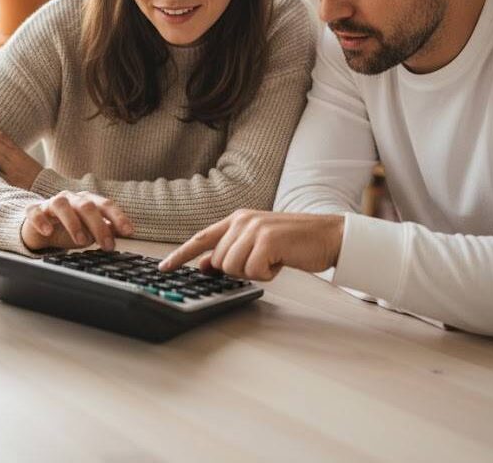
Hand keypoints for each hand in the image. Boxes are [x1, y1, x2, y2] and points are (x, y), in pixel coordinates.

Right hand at [21, 190, 133, 251]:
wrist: (40, 230)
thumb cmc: (69, 229)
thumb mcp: (90, 231)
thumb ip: (106, 230)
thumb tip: (123, 234)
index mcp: (87, 201)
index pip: (105, 204)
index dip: (118, 217)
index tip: (129, 232)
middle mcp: (71, 198)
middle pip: (86, 206)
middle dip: (99, 226)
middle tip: (107, 245)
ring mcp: (52, 203)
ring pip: (62, 205)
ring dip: (74, 223)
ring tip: (81, 241)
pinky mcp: (34, 211)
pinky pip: (35, 212)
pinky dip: (41, 221)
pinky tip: (48, 231)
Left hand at [158, 210, 344, 280]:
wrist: (328, 236)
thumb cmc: (294, 244)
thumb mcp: (258, 245)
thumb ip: (231, 252)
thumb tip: (205, 266)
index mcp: (237, 219)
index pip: (201, 239)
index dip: (181, 255)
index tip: (164, 268)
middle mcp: (242, 220)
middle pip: (219, 262)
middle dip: (240, 270)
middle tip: (264, 262)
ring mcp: (254, 228)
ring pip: (233, 267)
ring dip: (255, 272)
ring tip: (273, 260)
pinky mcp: (267, 239)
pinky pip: (253, 271)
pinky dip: (268, 274)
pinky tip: (280, 262)